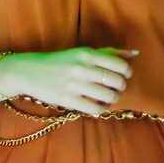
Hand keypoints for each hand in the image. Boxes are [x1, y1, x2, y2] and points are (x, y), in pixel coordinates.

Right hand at [0, 47, 135, 115]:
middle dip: (119, 88)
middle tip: (112, 88)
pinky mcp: (67, 99)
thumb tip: (135, 53)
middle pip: (117, 82)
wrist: (28, 71)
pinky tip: (96, 105)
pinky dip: (100, 109)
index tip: (120, 76)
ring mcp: (74, 84)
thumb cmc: (59, 62)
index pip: (121, 66)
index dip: (126, 74)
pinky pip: (95, 109)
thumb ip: (108, 53)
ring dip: (112, 100)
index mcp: (86, 54)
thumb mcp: (81, 53)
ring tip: (105, 98)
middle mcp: (81, 68)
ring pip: (109, 97)